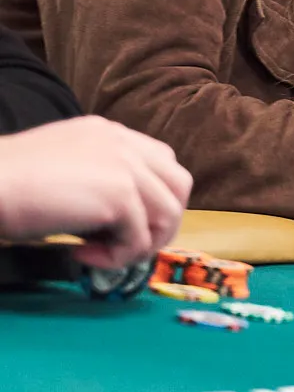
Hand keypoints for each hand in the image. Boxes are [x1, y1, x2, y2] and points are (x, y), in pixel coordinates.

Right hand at [0, 116, 192, 268]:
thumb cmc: (13, 180)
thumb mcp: (66, 165)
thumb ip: (97, 175)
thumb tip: (116, 217)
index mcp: (111, 133)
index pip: (162, 161)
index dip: (152, 198)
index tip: (119, 223)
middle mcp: (125, 143)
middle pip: (179, 184)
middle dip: (162, 222)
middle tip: (125, 244)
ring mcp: (126, 166)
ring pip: (168, 214)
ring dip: (140, 244)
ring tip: (100, 252)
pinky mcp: (120, 194)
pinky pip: (140, 240)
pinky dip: (116, 258)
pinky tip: (82, 255)